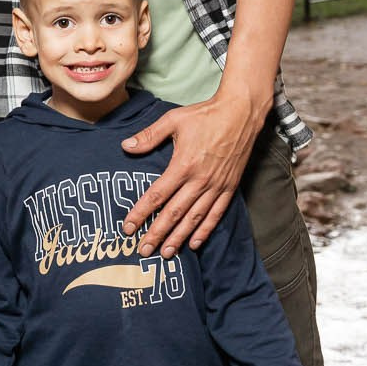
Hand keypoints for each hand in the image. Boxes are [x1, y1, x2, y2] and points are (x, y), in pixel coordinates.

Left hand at [121, 92, 264, 256]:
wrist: (241, 112)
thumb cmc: (206, 114)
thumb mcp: (174, 120)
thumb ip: (149, 136)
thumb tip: (125, 146)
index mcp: (183, 165)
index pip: (157, 195)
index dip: (140, 213)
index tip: (128, 228)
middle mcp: (200, 180)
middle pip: (174, 213)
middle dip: (157, 233)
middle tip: (143, 250)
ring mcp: (216, 186)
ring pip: (194, 218)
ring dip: (179, 237)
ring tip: (166, 253)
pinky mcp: (229, 187)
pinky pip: (215, 214)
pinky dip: (204, 230)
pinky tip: (194, 243)